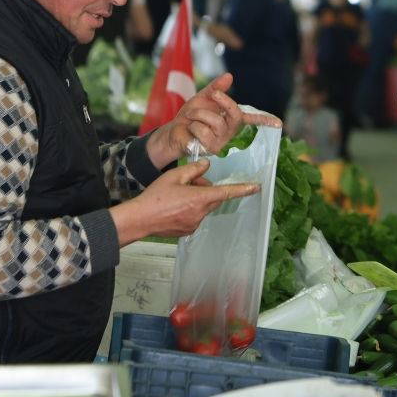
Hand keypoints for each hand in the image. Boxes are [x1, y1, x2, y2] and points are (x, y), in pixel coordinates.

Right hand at [109, 160, 259, 245]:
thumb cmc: (155, 196)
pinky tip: (174, 207)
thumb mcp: (174, 176)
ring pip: (204, 207)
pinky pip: (196, 217)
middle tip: (188, 183)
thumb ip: (193, 170)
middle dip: (205, 189)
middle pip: (213, 197)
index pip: (226, 192)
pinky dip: (190, 210)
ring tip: (176, 196)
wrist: (139, 219)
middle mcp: (201, 212)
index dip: (243, 189)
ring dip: (196, 199)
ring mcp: (195, 223)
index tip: (257, 187)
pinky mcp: (189, 230)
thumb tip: (207, 165)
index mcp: (200, 198)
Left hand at [147, 73, 281, 167]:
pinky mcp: (211, 148)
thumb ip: (216, 88)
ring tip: (191, 117)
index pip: (251, 119)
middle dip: (224, 101)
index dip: (265, 120)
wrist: (172, 131)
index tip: (279, 123)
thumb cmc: (189, 117)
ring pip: (215, 121)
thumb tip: (229, 76)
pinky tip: (190, 129)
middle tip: (214, 94)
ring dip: (198, 113)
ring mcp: (222, 141)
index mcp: (230, 119)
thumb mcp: (202, 98)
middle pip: (235, 114)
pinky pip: (203, 130)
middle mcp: (229, 131)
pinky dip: (192, 125)